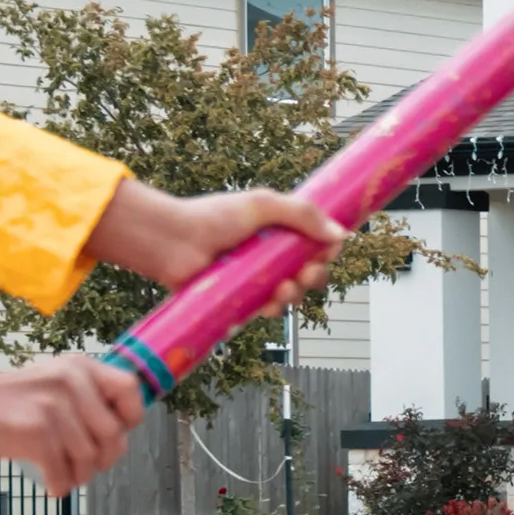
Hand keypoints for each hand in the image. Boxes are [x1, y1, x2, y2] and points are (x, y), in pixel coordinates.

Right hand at [0, 357, 142, 491]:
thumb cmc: (6, 400)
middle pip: (114, 434)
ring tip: (63, 474)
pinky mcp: (35, 432)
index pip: (130, 390)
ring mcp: (53, 407)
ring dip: (79, 475)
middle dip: (103, 459)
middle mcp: (71, 382)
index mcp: (80, 367)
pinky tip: (51, 484)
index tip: (114, 434)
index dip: (129, 419)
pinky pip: (63, 472)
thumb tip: (119, 432)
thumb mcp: (53, 381)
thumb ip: (85, 397)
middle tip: (84, 466)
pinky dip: (60, 485)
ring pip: (89, 458)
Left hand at [83, 181, 346, 292]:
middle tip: (307, 271)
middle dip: (316, 274)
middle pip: (309, 270)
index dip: (326, 248)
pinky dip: (276, 308)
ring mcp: (257, 278)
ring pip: (293, 293)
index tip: (329, 248)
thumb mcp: (262, 205)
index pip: (315, 241)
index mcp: (278, 229)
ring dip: (297, 293)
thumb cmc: (212, 217)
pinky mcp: (242, 299)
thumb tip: (339, 235)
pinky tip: (271, 302)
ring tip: (285, 287)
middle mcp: (270, 254)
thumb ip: (302, 214)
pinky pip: (269, 309)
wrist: (173, 241)